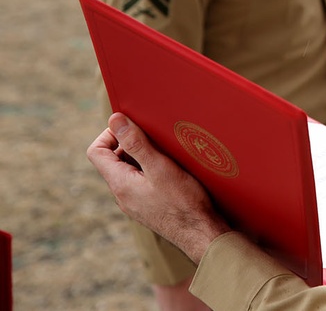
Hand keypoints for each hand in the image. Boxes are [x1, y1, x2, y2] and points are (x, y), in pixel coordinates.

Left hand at [87, 113, 229, 262]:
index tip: (132, 127)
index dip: (109, 134)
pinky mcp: (147, 208)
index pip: (96, 152)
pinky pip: (140, 184)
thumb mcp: (160, 167)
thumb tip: (115, 120)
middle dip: (129, 144)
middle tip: (155, 138)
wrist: (200, 234)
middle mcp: (121, 195)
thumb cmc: (183, 201)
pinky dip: (150, 172)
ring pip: (128, 172)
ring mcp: (134, 204)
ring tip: (167, 154)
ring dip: (142, 158)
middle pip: (112, 161)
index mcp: (119, 183)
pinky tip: (173, 172)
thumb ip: (136, 143)